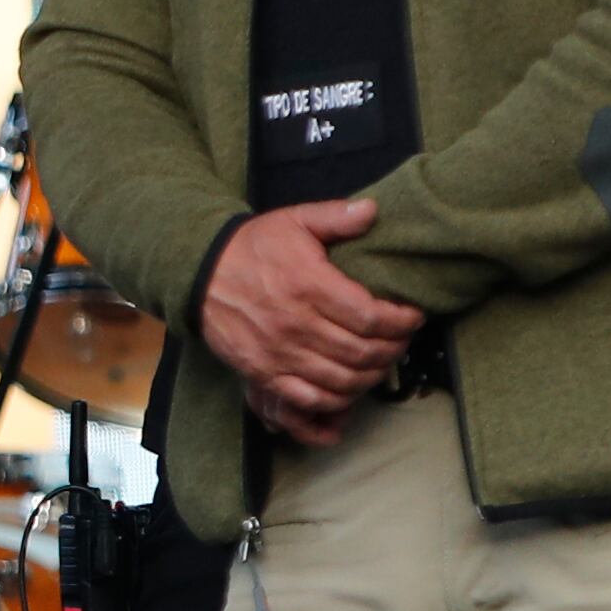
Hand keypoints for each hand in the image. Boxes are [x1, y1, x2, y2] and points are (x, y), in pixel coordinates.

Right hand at [197, 199, 417, 444]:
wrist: (197, 274)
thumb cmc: (251, 247)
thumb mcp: (293, 221)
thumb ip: (336, 216)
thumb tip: (373, 211)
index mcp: (310, 285)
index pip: (373, 317)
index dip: (402, 322)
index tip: (412, 317)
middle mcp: (296, 324)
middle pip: (363, 352)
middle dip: (393, 349)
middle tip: (401, 340)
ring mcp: (278, 353)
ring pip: (342, 379)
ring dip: (371, 376)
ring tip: (380, 362)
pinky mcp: (262, 372)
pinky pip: (308, 398)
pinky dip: (336, 399)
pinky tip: (347, 387)